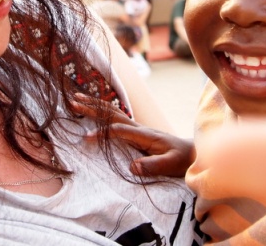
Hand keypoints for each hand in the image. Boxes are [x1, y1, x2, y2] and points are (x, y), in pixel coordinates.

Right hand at [72, 93, 194, 177]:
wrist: (191, 152)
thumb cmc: (182, 159)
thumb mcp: (170, 165)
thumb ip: (152, 166)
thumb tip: (131, 167)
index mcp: (145, 134)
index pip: (119, 130)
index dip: (102, 133)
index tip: (86, 138)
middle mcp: (138, 127)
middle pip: (112, 113)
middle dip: (92, 107)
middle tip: (73, 101)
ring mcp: (136, 128)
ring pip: (112, 112)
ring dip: (94, 105)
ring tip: (76, 98)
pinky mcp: (135, 132)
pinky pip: (115, 119)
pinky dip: (101, 112)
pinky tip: (92, 109)